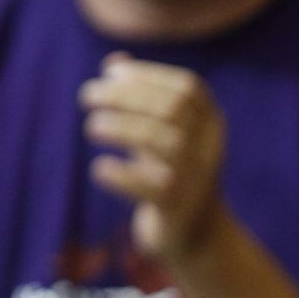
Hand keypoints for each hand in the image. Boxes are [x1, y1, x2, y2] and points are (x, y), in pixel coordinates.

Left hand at [81, 56, 226, 263]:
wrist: (196, 235)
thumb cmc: (172, 173)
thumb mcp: (163, 134)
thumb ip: (144, 100)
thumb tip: (114, 62)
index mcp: (212, 125)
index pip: (187, 88)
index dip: (148, 75)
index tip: (110, 73)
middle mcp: (211, 149)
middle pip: (174, 109)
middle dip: (127, 96)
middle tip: (86, 95)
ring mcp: (198, 180)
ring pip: (165, 142)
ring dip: (122, 128)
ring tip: (91, 126)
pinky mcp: (179, 210)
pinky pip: (152, 187)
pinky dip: (121, 174)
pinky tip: (100, 169)